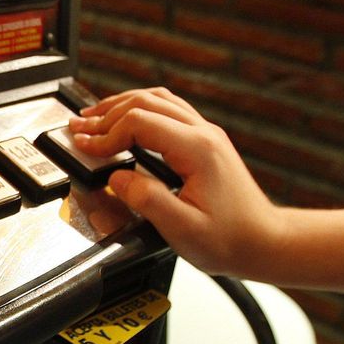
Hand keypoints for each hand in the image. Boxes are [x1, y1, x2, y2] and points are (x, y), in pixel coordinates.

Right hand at [70, 87, 286, 277]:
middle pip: (146, 103)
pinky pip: (169, 111)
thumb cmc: (231, 239)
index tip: (84, 147)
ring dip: (122, 106)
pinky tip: (126, 121)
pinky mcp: (206, 143)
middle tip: (78, 127)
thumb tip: (118, 178)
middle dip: (106, 114)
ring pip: (159, 100)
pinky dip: (141, 111)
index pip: (139, 123)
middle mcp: (203, 134)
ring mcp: (207, 135)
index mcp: (197, 149)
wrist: (264, 242)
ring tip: (94, 118)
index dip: (106, 133)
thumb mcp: (183, 229)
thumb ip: (147, 201)